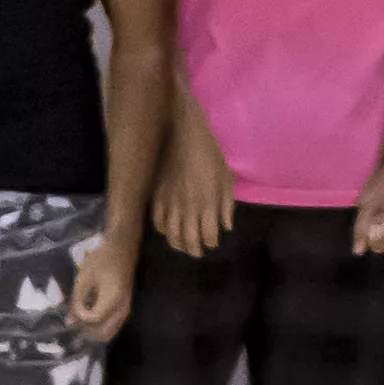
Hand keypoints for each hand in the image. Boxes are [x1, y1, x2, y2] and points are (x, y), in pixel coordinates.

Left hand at [69, 227, 131, 340]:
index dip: (81, 317)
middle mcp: (122, 309)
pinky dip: (101, 327)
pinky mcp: (125, 309)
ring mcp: (126, 310)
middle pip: (103, 333)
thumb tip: (69, 323)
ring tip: (80, 323)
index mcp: (112, 299)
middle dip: (87, 332)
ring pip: (109, 333)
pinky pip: (113, 327)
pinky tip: (90, 319)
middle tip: (74, 324)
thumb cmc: (101, 259)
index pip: (94, 319)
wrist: (122, 248)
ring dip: (94, 333)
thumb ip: (76, 301)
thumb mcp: (84, 278)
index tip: (73, 310)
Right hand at [155, 94, 232, 258]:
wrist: (182, 134)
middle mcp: (188, 209)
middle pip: (189, 241)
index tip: (213, 242)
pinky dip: (162, 230)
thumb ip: (226, 204)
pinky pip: (157, 222)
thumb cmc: (209, 153)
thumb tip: (226, 227)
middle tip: (198, 250)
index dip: (212, 243)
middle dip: (195, 249)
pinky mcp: (157, 197)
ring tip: (183, 245)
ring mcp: (170, 204)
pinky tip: (167, 229)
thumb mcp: (226, 177)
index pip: (209, 236)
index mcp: (208, 203)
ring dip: (178, 244)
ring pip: (171, 236)